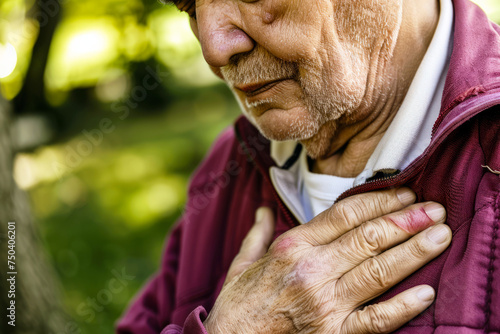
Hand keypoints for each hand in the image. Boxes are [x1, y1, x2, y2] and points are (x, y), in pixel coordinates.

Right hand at [203, 188, 450, 332]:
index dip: (379, 201)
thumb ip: (257, 234)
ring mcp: (324, 303)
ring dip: (413, 252)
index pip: (345, 215)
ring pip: (378, 271)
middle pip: (367, 238)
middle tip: (434, 210)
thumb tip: (262, 211)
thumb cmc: (239, 304)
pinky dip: (403, 307)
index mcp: (291, 246)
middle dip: (406, 221)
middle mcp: (311, 270)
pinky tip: (425, 293)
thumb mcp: (242, 263)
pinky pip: (376, 320)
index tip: (405, 194)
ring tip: (439, 236)